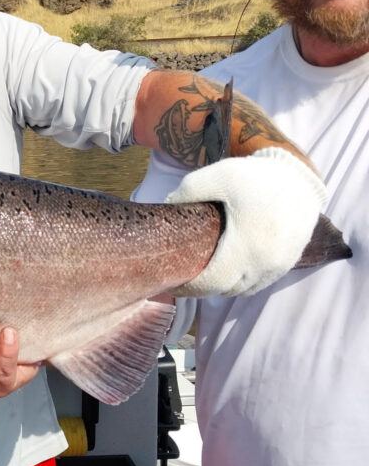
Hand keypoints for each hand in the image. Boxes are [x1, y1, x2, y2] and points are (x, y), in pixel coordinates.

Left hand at [166, 146, 326, 296]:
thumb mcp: (217, 176)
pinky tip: (229, 268)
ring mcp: (280, 265)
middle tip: (182, 277)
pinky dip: (242, 281)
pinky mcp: (289, 262)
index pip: (212, 283)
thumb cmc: (256, 176)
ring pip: (244, 289)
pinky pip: (261, 282)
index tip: (173, 283)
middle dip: (202, 288)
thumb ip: (187, 191)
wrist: (299, 177)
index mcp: (247, 245)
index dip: (190, 288)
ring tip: (204, 273)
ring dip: (223, 286)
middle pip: (226, 289)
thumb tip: (167, 205)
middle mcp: (266, 262)